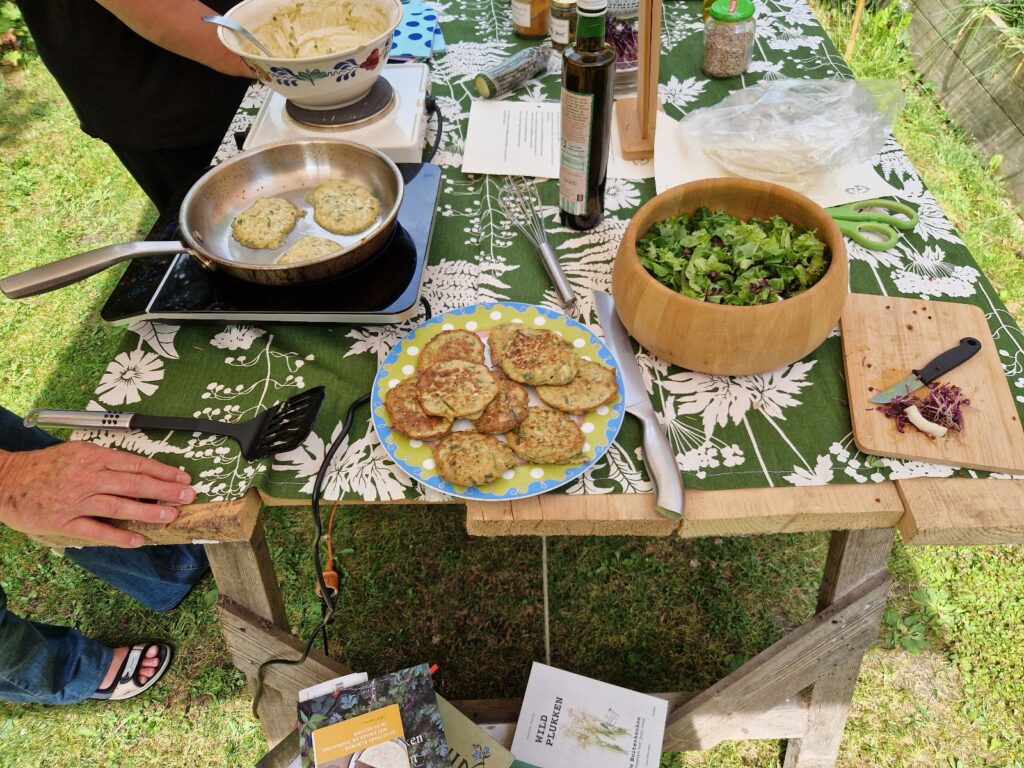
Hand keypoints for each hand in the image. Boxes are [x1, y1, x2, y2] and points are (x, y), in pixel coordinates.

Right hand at [0, 442, 195, 546]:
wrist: (4, 481)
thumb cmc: (44, 466)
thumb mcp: (77, 452)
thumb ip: (106, 461)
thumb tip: (141, 470)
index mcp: (92, 456)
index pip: (136, 464)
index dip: (163, 471)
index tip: (183, 478)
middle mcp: (87, 476)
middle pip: (133, 483)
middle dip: (164, 490)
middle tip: (187, 495)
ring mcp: (75, 500)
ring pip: (119, 506)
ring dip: (148, 512)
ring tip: (170, 516)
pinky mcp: (63, 522)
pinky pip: (97, 530)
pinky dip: (119, 536)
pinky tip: (139, 539)